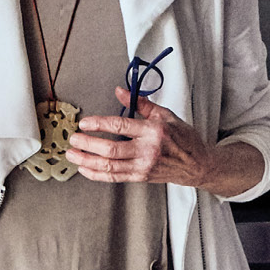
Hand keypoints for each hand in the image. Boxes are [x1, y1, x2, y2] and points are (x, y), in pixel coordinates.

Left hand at [67, 88, 216, 187]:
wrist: (196, 164)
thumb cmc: (182, 138)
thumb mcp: (165, 114)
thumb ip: (140, 103)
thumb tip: (120, 91)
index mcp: (153, 131)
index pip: (121, 126)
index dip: (99, 124)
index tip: (85, 122)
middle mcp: (147, 150)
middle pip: (111, 149)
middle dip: (88, 144)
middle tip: (73, 138)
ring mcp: (143, 166)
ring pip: (109, 166)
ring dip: (87, 161)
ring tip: (72, 154)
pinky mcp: (140, 177)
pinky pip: (114, 178)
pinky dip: (97, 175)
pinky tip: (84, 169)